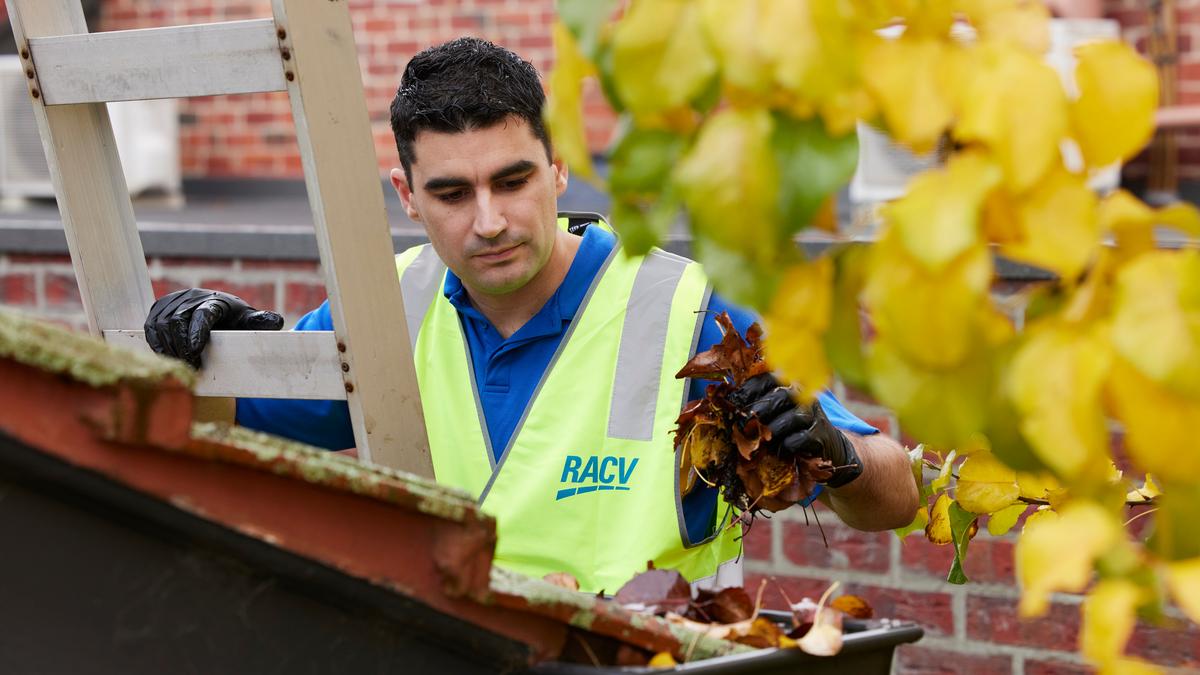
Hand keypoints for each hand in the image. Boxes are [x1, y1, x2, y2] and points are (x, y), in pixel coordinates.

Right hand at [144, 288, 283, 368]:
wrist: (217, 311)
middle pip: (176, 322)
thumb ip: (261, 322)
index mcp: (213, 301)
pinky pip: (151, 329)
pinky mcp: (157, 310)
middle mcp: (190, 297)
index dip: (196, 332)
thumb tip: (277, 321)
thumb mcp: (250, 321)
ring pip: (161, 326)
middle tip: (191, 367)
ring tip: (182, 365)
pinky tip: (170, 358)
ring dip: (169, 349)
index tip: (196, 352)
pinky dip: (158, 346)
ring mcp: (171, 302)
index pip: (202, 314)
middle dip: (182, 347)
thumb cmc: (235, 320)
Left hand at [731, 373, 862, 487]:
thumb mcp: (775, 412)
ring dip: (772, 430)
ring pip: (791, 418)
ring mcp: (814, 414)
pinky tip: (781, 448)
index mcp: (788, 384)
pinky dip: (787, 444)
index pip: (768, 378)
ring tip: (762, 439)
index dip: (748, 389)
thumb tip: (726, 406)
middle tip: (744, 423)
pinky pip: (800, 438)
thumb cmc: (790, 428)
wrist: (825, 446)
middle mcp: (804, 395)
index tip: (733, 403)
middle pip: (780, 395)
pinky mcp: (820, 435)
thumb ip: (755, 406)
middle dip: (759, 410)